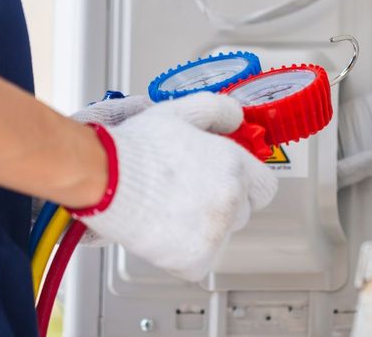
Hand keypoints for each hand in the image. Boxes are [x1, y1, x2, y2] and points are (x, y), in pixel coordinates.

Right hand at [69, 93, 277, 280]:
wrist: (106, 179)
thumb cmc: (137, 148)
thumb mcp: (180, 112)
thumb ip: (217, 109)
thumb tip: (236, 117)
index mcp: (234, 166)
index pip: (265, 187)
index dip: (247, 184)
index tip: (228, 183)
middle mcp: (231, 200)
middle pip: (243, 212)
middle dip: (222, 204)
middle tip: (189, 194)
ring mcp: (215, 232)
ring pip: (220, 237)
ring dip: (203, 228)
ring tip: (170, 210)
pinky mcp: (195, 259)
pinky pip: (200, 262)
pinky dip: (183, 254)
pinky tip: (164, 232)